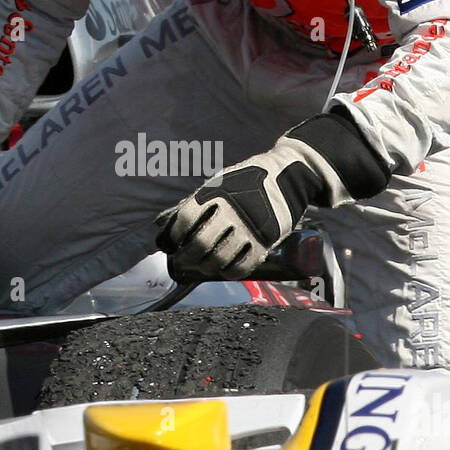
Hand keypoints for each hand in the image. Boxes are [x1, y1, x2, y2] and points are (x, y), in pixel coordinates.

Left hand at [155, 111, 387, 280]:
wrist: (289, 176)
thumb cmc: (245, 181)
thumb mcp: (217, 184)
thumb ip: (190, 204)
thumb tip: (159, 224)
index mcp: (217, 192)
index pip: (186, 218)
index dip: (174, 234)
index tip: (173, 241)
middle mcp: (232, 210)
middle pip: (200, 242)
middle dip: (186, 256)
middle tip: (183, 259)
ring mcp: (250, 226)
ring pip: (220, 258)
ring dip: (206, 266)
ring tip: (202, 265)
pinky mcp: (267, 240)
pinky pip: (243, 265)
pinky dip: (230, 272)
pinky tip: (224, 270)